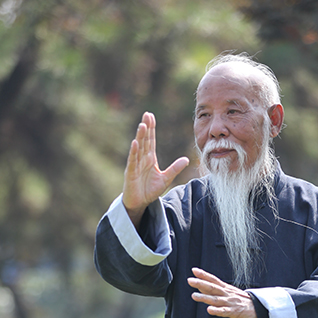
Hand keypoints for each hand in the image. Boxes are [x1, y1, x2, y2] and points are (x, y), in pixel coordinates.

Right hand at [123, 112, 188, 226]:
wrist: (139, 203)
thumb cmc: (149, 190)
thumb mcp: (166, 178)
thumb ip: (175, 168)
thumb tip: (187, 159)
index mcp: (150, 159)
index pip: (151, 140)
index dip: (152, 129)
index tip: (151, 116)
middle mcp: (142, 159)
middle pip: (144, 140)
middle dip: (146, 128)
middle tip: (147, 114)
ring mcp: (135, 165)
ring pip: (138, 148)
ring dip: (140, 137)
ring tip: (143, 125)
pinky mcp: (130, 173)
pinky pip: (132, 161)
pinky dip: (133, 152)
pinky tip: (135, 143)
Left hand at [188, 268, 259, 317]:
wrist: (259, 308)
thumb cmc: (241, 301)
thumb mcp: (228, 293)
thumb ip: (215, 290)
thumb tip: (200, 286)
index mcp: (226, 288)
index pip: (213, 280)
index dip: (204, 275)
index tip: (194, 270)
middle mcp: (227, 293)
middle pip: (213, 287)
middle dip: (201, 283)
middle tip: (189, 280)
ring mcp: (230, 302)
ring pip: (216, 299)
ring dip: (204, 297)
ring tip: (194, 295)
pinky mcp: (234, 311)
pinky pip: (224, 311)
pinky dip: (217, 310)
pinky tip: (209, 310)